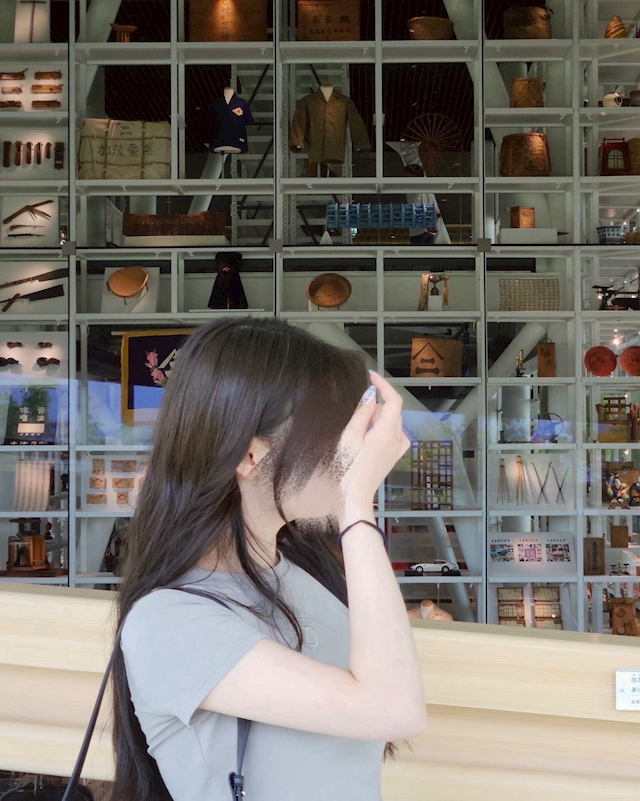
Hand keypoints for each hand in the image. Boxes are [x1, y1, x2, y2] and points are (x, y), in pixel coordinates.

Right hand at [334, 371, 409, 516]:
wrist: (354, 496)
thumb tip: (371, 394)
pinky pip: (392, 433)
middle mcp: (398, 438)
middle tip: (354, 409)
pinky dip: (381, 428)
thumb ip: (362, 413)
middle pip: (391, 411)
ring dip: (376, 418)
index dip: (384, 385)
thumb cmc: (347, 467)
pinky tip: (366, 437)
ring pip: (391, 422)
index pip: (393, 400)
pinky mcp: (394, 455)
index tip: (370, 375)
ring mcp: (398, 448)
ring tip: (356, 427)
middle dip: (374, 405)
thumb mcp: (350, 436)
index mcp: (388, 432)